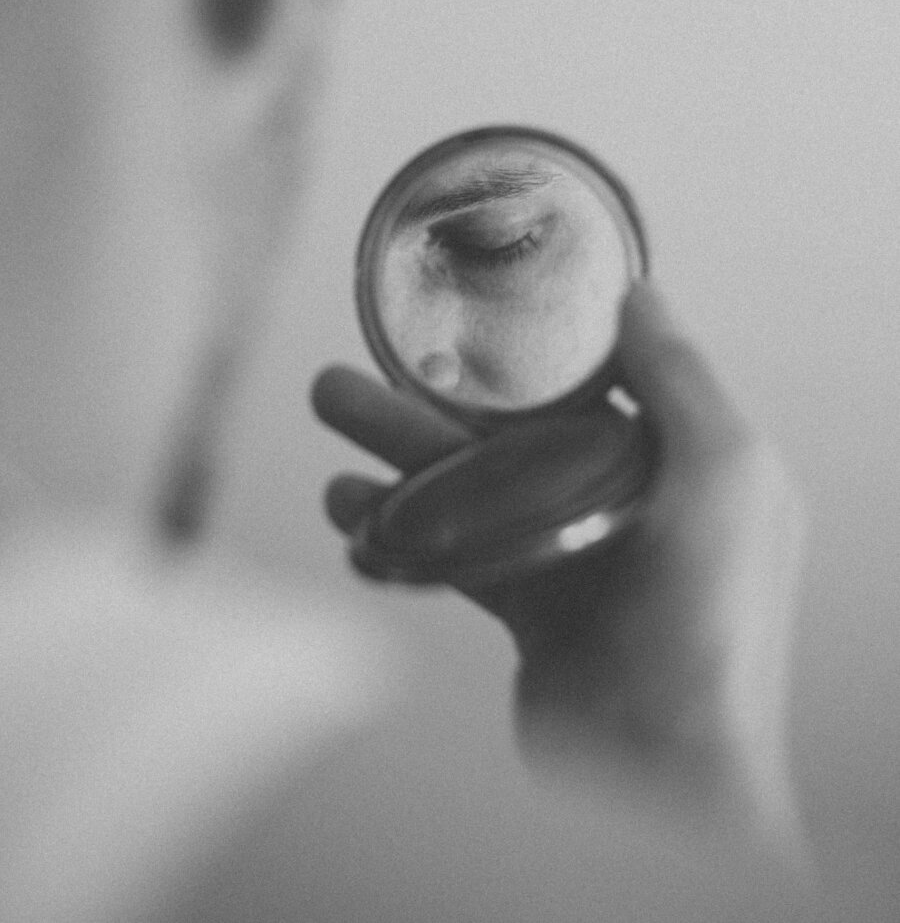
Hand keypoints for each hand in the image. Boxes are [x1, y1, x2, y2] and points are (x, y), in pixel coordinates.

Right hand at [314, 282, 806, 865]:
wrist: (658, 780)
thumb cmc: (708, 631)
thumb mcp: (723, 476)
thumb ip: (681, 379)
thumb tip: (643, 293)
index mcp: (689, 463)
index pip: (604, 379)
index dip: (533, 343)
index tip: (470, 307)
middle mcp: (637, 502)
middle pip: (518, 428)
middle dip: (436, 392)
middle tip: (363, 356)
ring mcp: (581, 557)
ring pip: (475, 484)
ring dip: (399, 449)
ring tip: (333, 406)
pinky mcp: (534, 609)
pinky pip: (458, 550)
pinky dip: (402, 528)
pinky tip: (349, 509)